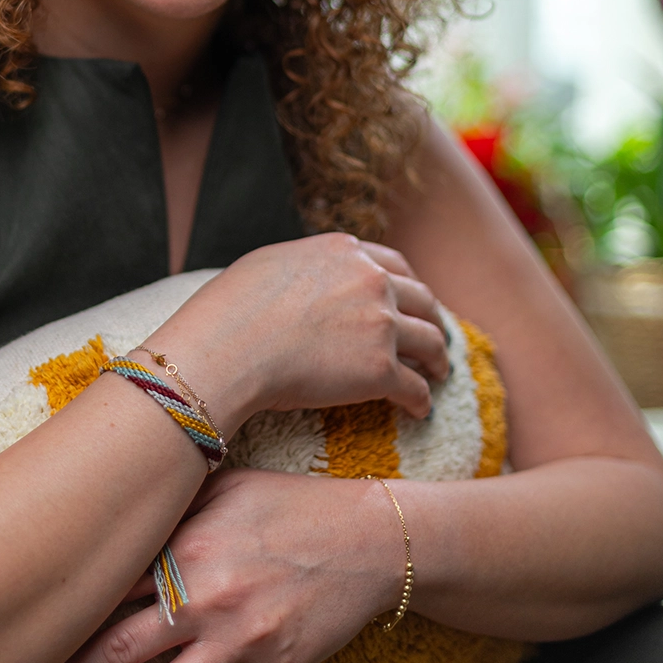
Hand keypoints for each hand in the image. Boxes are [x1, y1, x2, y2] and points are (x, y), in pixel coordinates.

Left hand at [15, 468, 404, 662]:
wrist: (369, 538)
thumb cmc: (289, 504)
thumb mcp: (224, 485)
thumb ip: (168, 500)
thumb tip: (106, 503)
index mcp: (187, 544)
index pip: (107, 587)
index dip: (60, 614)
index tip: (20, 630)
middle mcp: (206, 595)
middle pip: (117, 649)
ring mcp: (240, 640)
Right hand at [137, 233, 448, 428]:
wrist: (225, 349)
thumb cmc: (229, 309)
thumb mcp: (269, 264)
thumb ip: (305, 267)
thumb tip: (308, 280)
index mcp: (345, 252)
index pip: (393, 264)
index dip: (407, 285)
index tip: (410, 302)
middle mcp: (371, 281)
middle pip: (422, 299)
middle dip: (431, 319)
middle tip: (433, 338)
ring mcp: (380, 324)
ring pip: (430, 342)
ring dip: (438, 360)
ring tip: (437, 374)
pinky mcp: (380, 370)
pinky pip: (416, 388)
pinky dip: (422, 401)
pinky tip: (420, 411)